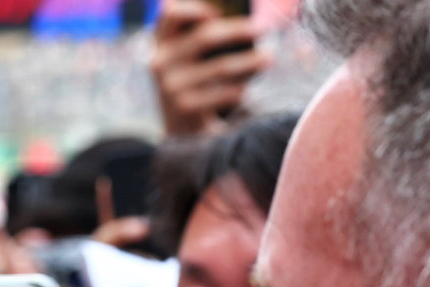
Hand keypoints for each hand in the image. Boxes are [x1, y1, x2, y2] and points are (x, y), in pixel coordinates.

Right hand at [150, 0, 269, 137]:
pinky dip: (241, 89)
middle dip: (239, 30)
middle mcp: (161, 63)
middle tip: (263, 28)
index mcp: (160, 44)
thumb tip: (243, 23)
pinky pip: (224, 92)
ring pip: (221, 66)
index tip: (217, 12)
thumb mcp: (188, 59)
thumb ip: (202, 37)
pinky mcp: (185, 107)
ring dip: (250, 61)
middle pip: (205, 36)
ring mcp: (171, 86)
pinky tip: (247, 90)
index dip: (194, 9)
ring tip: (268, 58)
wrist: (181, 131)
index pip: (170, 14)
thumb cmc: (194, 84)